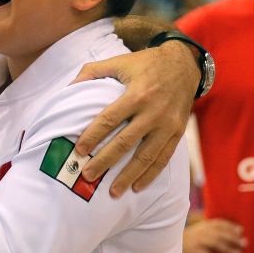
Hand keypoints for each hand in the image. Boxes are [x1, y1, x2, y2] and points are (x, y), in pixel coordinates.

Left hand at [71, 40, 197, 196]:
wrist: (184, 63)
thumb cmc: (145, 64)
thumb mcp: (119, 61)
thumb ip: (91, 71)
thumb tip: (69, 87)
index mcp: (136, 94)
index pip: (110, 120)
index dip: (93, 136)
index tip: (79, 150)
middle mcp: (153, 112)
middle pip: (125, 142)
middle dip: (105, 161)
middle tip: (87, 175)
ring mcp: (167, 125)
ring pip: (146, 156)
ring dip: (128, 176)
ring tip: (112, 191)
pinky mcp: (178, 133)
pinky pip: (163, 158)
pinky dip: (150, 175)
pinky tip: (137, 187)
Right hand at [183, 218, 245, 252]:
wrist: (163, 246)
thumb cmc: (181, 243)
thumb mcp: (193, 234)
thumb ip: (205, 233)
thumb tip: (225, 239)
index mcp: (199, 226)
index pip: (217, 223)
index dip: (230, 226)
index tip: (240, 230)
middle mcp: (198, 231)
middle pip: (219, 233)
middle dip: (233, 237)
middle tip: (244, 243)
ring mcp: (195, 241)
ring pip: (215, 243)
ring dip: (228, 249)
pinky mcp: (192, 251)